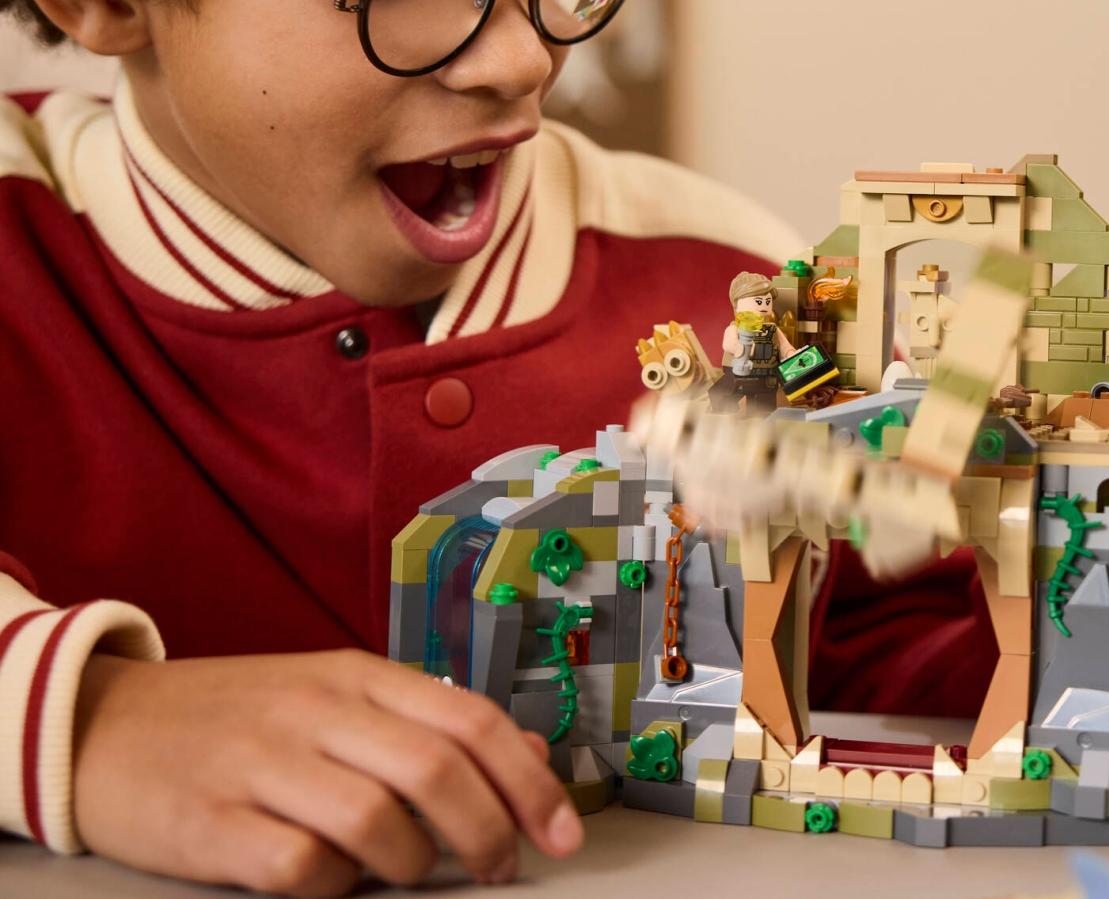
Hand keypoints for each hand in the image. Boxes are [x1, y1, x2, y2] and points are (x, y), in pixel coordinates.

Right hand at [72, 649, 582, 896]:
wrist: (102, 725)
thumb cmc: (240, 718)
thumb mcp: (335, 698)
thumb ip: (426, 723)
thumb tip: (527, 761)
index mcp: (356, 675)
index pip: (470, 719)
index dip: (528, 781)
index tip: (562, 832)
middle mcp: (314, 709)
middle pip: (434, 768)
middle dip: (488, 829)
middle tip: (501, 868)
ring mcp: (259, 764)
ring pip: (375, 818)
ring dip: (413, 862)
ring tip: (411, 874)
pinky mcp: (209, 823)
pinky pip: (297, 865)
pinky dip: (333, 885)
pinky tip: (333, 881)